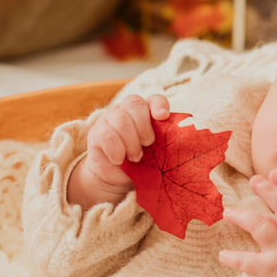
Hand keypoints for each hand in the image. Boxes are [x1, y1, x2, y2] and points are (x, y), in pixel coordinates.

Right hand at [67, 93, 169, 209]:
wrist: (118, 176)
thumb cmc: (142, 162)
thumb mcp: (156, 152)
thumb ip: (165, 143)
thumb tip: (180, 144)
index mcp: (146, 112)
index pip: (154, 99)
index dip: (159, 105)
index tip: (163, 117)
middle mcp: (127, 110)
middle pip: (134, 103)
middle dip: (144, 126)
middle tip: (148, 144)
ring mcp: (109, 118)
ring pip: (121, 119)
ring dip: (131, 142)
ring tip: (136, 158)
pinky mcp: (96, 132)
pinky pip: (107, 135)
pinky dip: (116, 150)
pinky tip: (119, 160)